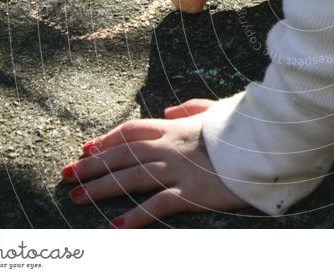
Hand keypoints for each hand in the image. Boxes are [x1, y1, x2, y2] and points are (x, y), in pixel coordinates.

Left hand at [62, 99, 247, 227]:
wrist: (267, 141)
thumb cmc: (244, 126)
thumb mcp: (217, 108)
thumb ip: (190, 108)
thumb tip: (167, 109)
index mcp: (175, 127)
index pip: (130, 131)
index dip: (105, 140)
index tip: (85, 149)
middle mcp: (170, 146)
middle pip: (121, 155)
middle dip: (91, 165)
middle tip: (66, 176)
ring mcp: (178, 170)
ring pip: (130, 178)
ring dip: (100, 188)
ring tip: (77, 197)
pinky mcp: (191, 193)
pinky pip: (156, 205)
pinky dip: (134, 216)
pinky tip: (115, 226)